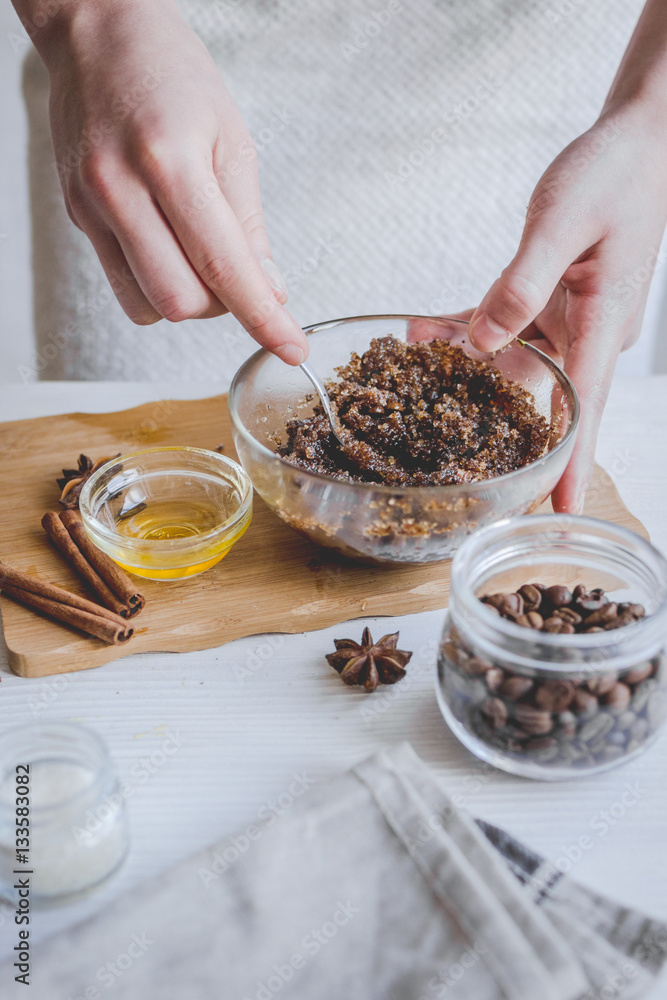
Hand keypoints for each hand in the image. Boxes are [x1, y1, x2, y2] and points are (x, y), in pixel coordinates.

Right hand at [39, 0, 307, 363]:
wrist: (95, 31)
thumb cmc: (170, 74)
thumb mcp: (230, 139)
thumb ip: (249, 224)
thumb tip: (270, 290)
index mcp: (169, 161)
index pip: (225, 267)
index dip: (263, 318)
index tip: (291, 348)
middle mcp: (120, 188)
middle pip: (182, 301)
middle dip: (221, 306)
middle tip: (236, 274)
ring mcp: (92, 207)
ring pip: (150, 305)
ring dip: (189, 301)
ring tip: (200, 257)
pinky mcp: (76, 218)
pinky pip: (122, 287)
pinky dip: (157, 287)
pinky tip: (170, 251)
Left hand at [468, 108, 666, 511]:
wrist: (638, 140)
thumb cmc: (613, 174)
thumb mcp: (562, 222)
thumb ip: (521, 284)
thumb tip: (485, 340)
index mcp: (602, 324)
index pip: (586, 409)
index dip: (572, 462)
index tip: (561, 510)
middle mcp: (588, 333)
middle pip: (540, 394)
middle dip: (490, 414)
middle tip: (446, 438)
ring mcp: (571, 319)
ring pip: (514, 359)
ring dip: (466, 359)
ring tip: (416, 348)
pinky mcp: (553, 299)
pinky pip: (508, 325)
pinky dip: (472, 326)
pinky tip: (432, 326)